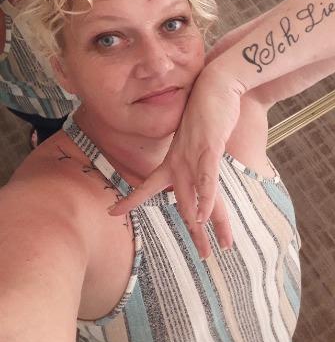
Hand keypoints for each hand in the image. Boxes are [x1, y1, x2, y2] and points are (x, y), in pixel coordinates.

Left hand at [109, 66, 244, 257]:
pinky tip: (205, 215)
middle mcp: (180, 161)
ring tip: (205, 248)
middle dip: (193, 231)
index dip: (132, 199)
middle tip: (201, 255)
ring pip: (194, 195)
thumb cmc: (205, 112)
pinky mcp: (209, 147)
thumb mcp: (194, 136)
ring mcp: (194, 155)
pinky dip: (205, 197)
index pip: (150, 185)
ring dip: (199, 223)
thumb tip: (189, 166)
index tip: (112, 212)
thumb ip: (191, 154)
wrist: (215, 86)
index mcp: (174, 159)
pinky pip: (207, 177)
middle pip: (182, 203)